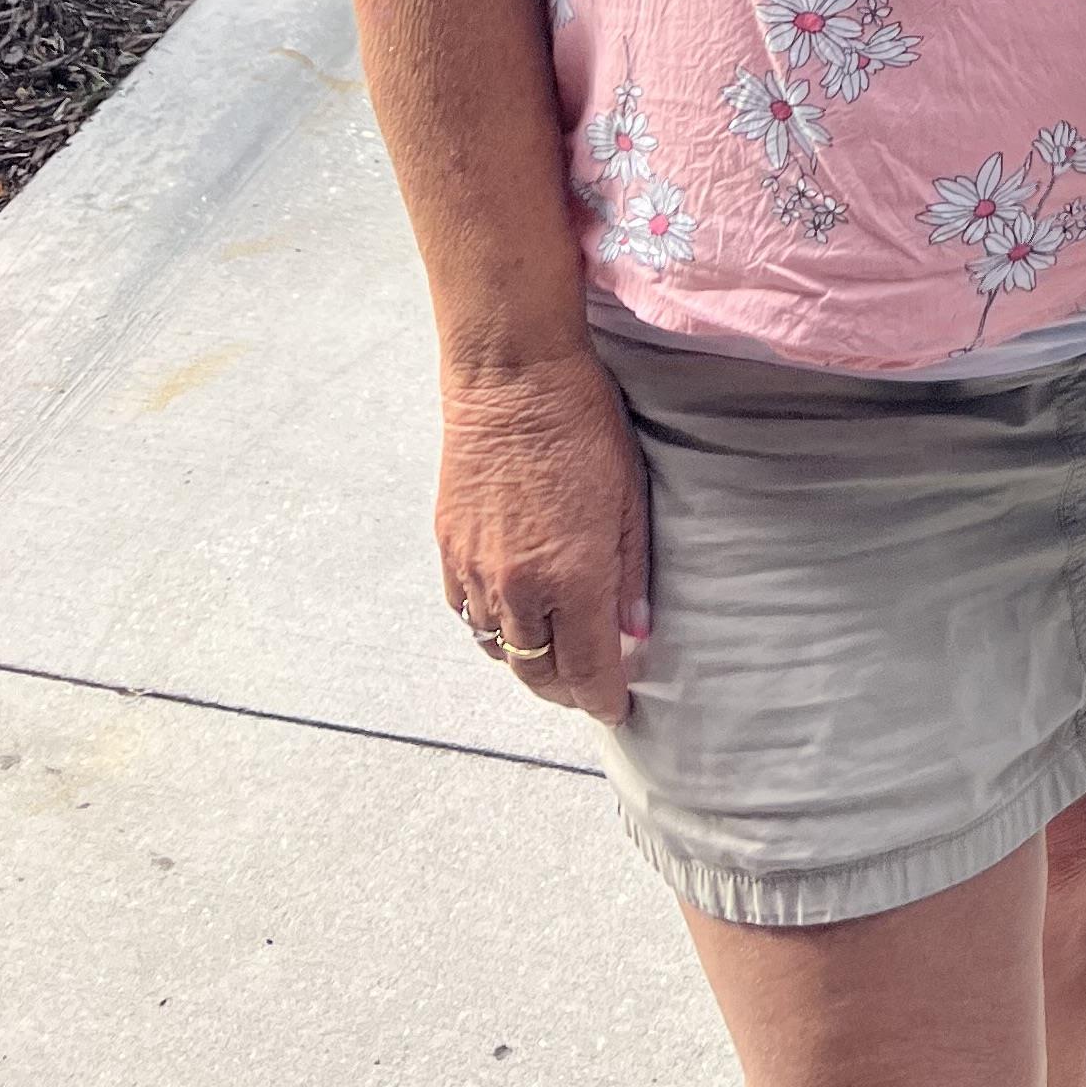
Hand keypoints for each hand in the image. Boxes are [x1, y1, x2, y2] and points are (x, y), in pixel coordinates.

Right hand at [437, 346, 652, 723]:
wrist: (513, 378)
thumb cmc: (584, 426)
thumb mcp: (631, 497)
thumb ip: (632, 574)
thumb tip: (636, 630)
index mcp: (573, 578)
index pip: (588, 671)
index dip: (604, 699)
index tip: (617, 708)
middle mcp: (519, 587)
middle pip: (538, 672)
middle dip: (567, 690)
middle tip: (589, 689)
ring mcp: (476, 571)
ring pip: (498, 649)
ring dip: (528, 662)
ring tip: (555, 656)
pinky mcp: (449, 549)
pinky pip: (466, 613)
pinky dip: (491, 628)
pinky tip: (513, 617)